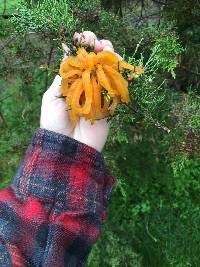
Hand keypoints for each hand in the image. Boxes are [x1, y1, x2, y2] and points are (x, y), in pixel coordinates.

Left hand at [40, 31, 116, 151]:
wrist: (69, 146)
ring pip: (107, 70)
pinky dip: (117, 72)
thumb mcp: (53, 97)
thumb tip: (68, 53)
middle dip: (96, 48)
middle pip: (94, 62)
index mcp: (70, 82)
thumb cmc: (55, 123)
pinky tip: (115, 62)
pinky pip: (116, 84)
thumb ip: (63, 77)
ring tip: (106, 48)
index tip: (81, 36)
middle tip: (96, 42)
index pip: (77, 60)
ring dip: (108, 56)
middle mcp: (85, 85)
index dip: (80, 47)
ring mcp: (99, 93)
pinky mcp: (110, 102)